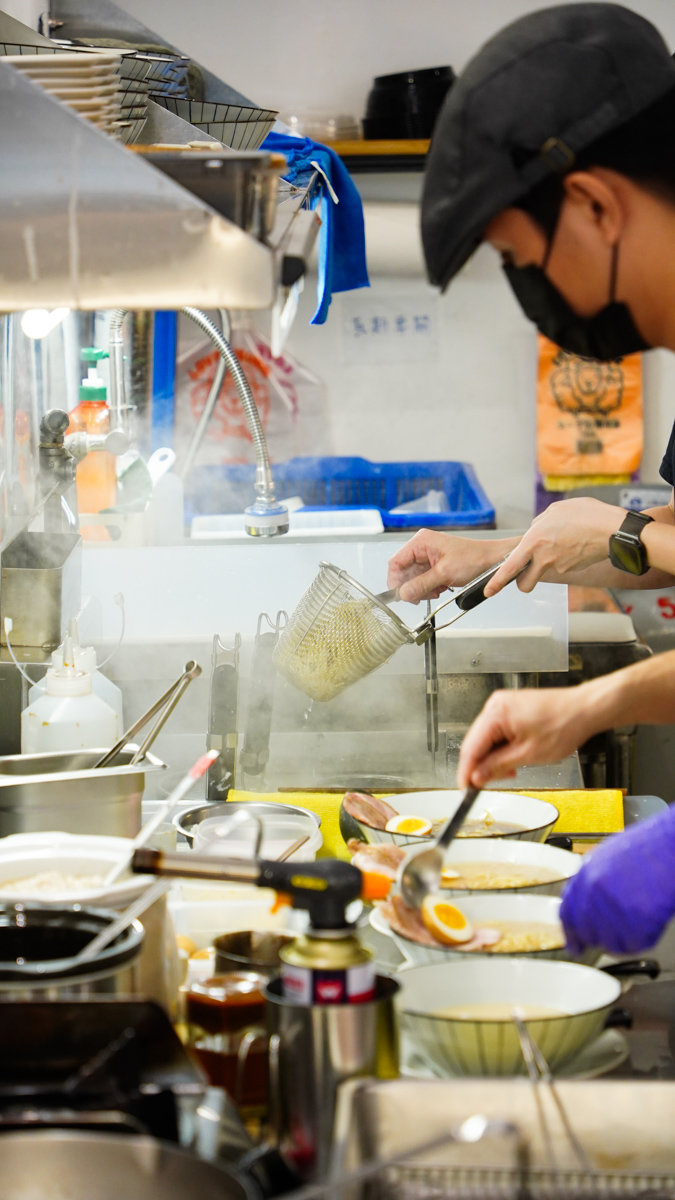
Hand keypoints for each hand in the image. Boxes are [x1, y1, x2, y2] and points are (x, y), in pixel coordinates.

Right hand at [387, 530, 501, 603]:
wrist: (493, 560)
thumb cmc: (474, 558)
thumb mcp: (444, 574)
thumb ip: (421, 585)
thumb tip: (403, 594)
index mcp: (421, 542)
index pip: (396, 562)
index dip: (395, 581)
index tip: (399, 595)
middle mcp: (422, 547)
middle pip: (404, 572)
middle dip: (412, 587)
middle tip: (420, 597)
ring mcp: (428, 556)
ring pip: (413, 578)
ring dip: (422, 589)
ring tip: (435, 591)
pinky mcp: (435, 565)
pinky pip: (423, 579)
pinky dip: (429, 588)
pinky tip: (440, 589)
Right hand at [457, 687, 590, 787]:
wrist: (585, 709)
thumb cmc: (564, 725)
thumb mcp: (528, 754)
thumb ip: (497, 766)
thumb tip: (477, 777)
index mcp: (496, 713)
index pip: (470, 747)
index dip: (466, 771)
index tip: (465, 788)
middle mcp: (496, 705)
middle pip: (476, 742)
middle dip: (480, 766)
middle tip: (485, 785)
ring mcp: (503, 705)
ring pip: (486, 738)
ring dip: (492, 758)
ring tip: (509, 771)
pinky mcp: (511, 708)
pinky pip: (497, 731)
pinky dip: (501, 747)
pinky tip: (512, 758)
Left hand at [483, 497, 625, 596]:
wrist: (614, 530)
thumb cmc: (587, 516)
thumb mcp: (556, 510)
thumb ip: (539, 523)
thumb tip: (535, 531)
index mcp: (534, 541)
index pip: (510, 567)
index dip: (497, 582)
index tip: (488, 591)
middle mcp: (544, 557)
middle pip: (525, 583)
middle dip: (523, 582)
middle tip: (526, 573)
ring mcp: (559, 566)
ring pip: (544, 573)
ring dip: (546, 565)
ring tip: (559, 546)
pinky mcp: (572, 569)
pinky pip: (562, 566)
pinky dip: (564, 558)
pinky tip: (573, 544)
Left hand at [561, 804, 674, 954]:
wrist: (671, 848)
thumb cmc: (649, 848)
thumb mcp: (609, 857)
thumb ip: (593, 881)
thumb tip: (587, 903)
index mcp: (586, 873)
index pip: (567, 913)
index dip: (570, 933)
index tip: (574, 945)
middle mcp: (595, 891)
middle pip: (587, 932)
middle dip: (600, 937)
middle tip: (615, 933)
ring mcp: (613, 907)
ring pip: (610, 943)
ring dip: (624, 938)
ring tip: (639, 919)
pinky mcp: (635, 921)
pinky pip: (633, 945)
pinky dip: (643, 938)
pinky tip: (650, 921)